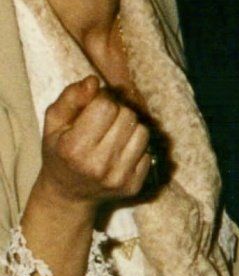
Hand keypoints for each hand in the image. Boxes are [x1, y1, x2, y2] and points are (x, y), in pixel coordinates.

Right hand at [36, 75, 152, 211]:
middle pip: (128, 116)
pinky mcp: (134, 186)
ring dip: (130, 127)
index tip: (95, 105)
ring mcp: (118, 177)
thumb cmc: (60, 152)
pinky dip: (136, 147)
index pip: (106, 107)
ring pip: (142, 132)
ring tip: (114, 134)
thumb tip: (94, 81)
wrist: (69, 194)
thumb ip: (71, 98)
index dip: (102, 99)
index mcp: (74, 147)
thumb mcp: (54, 123)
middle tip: (105, 119)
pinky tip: (120, 152)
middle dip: (118, 111)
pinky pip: (148, 152)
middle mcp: (98, 165)